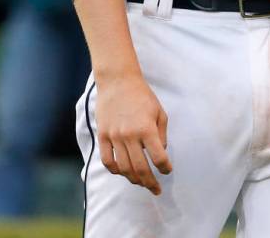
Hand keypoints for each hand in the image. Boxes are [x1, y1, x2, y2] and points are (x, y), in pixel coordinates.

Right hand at [95, 73, 171, 194]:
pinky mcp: (102, 136)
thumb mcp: (159, 111)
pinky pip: (107, 161)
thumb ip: (162, 133)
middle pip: (141, 169)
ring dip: (134, 179)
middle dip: (150, 183)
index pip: (159, 157)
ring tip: (141, 182)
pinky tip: (122, 172)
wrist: (118, 81)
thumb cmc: (142, 95)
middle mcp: (130, 135)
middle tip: (156, 189)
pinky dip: (115, 170)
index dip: (165, 168)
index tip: (167, 171)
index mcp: (147, 128)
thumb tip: (161, 152)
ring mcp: (114, 136)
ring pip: (124, 168)